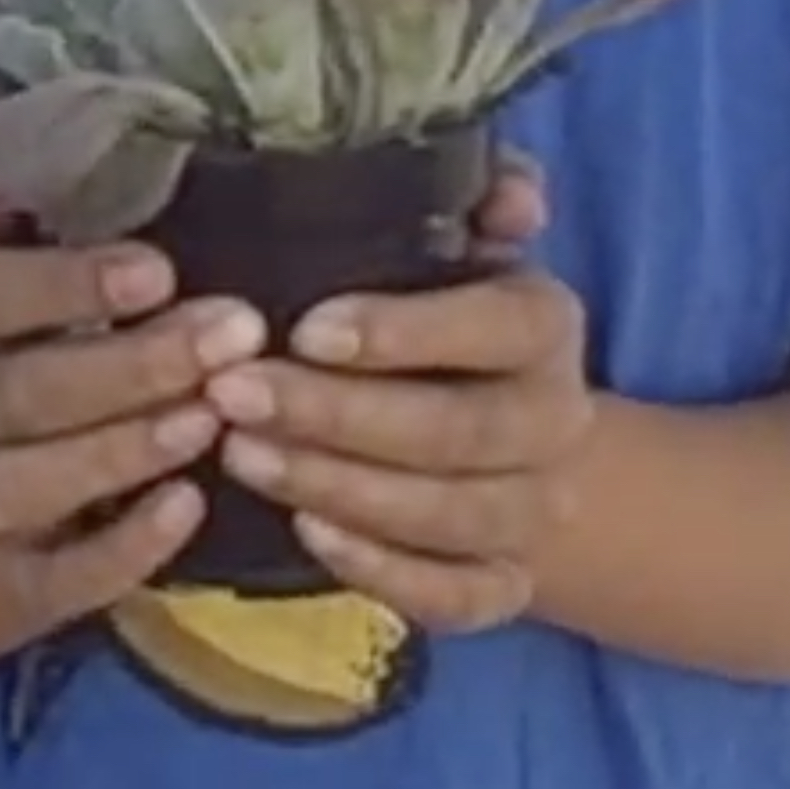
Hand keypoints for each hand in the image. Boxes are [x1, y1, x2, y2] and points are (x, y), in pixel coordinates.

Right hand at [0, 207, 267, 632]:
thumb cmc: (53, 345)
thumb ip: (55, 223)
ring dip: (118, 451)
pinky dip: (122, 548)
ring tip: (207, 419)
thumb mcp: (47, 278)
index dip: (65, 285)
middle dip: (128, 366)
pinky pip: (61, 576)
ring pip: (26, 483)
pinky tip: (190, 506)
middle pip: (21, 393)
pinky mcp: (26, 576)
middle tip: (233, 333)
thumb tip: (29, 176)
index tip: (158, 270)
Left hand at [205, 161, 592, 634]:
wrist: (517, 430)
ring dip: (336, 488)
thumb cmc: (450, 311)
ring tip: (240, 452)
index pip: (494, 329)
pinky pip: (453, 596)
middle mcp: (555, 422)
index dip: (402, 332)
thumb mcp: (461, 241)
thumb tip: (509, 192)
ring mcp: (535, 512)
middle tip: (234, 393)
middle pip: (456, 433)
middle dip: (336, 417)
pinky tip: (307, 533)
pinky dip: (382, 573)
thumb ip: (480, 195)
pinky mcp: (505, 583)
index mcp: (545, 325)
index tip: (305, 329)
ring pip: (446, 517)